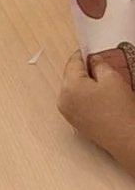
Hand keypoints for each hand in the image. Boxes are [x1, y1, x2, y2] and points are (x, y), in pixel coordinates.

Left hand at [57, 49, 134, 165]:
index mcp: (69, 87)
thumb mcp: (112, 79)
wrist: (127, 139)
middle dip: (84, 69)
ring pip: (73, 88)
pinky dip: (85, 95)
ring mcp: (68, 112)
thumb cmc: (120, 111)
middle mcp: (63, 100)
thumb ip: (99, 64)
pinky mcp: (75, 121)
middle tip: (101, 66)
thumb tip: (93, 59)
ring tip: (103, 83)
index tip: (91, 51)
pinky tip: (101, 97)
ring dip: (85, 82)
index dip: (84, 54)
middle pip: (71, 75)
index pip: (73, 62)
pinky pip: (77, 101)